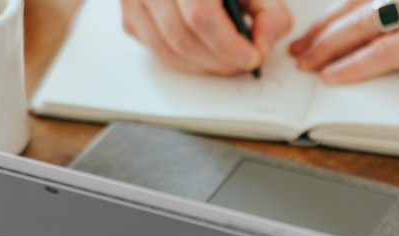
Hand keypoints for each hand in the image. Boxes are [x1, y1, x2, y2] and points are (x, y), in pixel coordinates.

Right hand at [121, 0, 292, 74]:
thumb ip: (269, 13)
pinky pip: (158, 51)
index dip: (227, 44)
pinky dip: (185, 60)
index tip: (251, 56)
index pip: (200, 15)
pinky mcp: (129, 18)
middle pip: (182, 38)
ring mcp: (133, 0)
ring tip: (227, 58)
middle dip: (219, 60)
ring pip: (167, 51)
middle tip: (244, 61)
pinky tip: (204, 49)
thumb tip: (261, 47)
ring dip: (203, 64)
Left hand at [289, 0, 398, 91]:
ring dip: (329, 45)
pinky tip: (334, 75)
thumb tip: (391, 28)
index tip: (316, 27)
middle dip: (324, 29)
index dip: (337, 12)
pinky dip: (355, 64)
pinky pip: (385, 50)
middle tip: (300, 48)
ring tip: (307, 62)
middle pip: (358, 5)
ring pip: (363, 25)